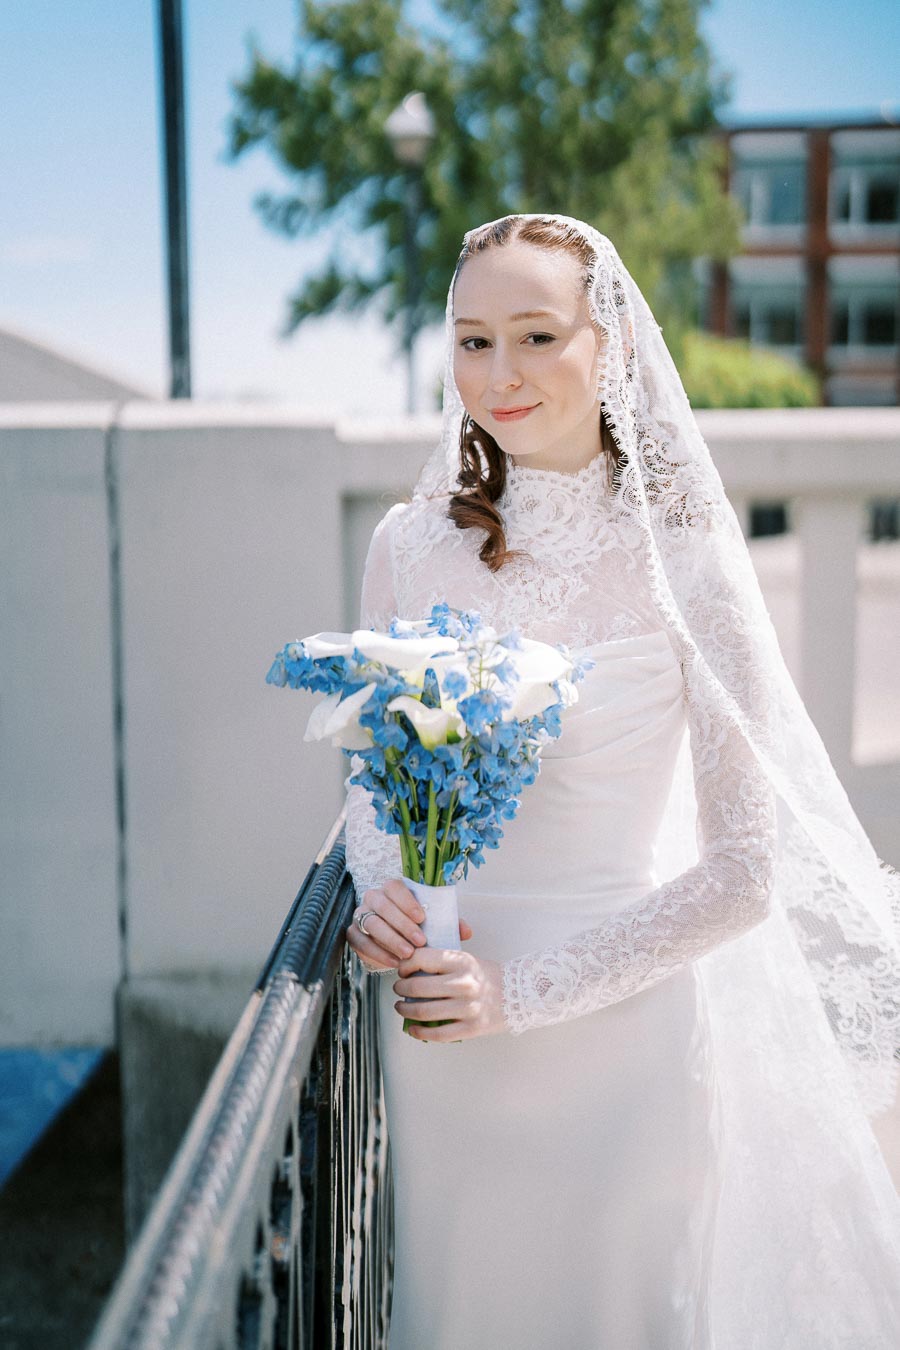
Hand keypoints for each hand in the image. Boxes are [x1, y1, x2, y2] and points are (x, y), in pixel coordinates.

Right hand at [346, 877, 473, 972]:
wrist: (396, 942)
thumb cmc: (416, 927)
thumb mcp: (433, 923)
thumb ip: (448, 924)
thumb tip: (466, 931)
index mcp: (392, 889)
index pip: (394, 886)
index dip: (406, 901)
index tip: (422, 918)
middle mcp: (374, 898)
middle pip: (382, 905)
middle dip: (401, 924)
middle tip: (419, 941)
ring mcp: (361, 915)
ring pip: (371, 923)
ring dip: (391, 939)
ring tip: (408, 954)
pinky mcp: (354, 933)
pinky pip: (360, 941)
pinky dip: (377, 953)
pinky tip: (393, 962)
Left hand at [393, 948, 506, 1040]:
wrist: (522, 994)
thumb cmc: (488, 976)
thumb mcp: (467, 959)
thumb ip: (442, 961)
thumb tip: (409, 965)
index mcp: (461, 962)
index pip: (421, 958)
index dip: (404, 965)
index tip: (402, 970)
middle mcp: (463, 984)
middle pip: (417, 988)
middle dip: (400, 989)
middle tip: (398, 989)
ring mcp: (467, 1008)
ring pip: (423, 1012)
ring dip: (404, 1010)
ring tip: (401, 1007)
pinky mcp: (472, 1028)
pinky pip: (437, 1034)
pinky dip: (419, 1032)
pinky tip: (413, 1028)